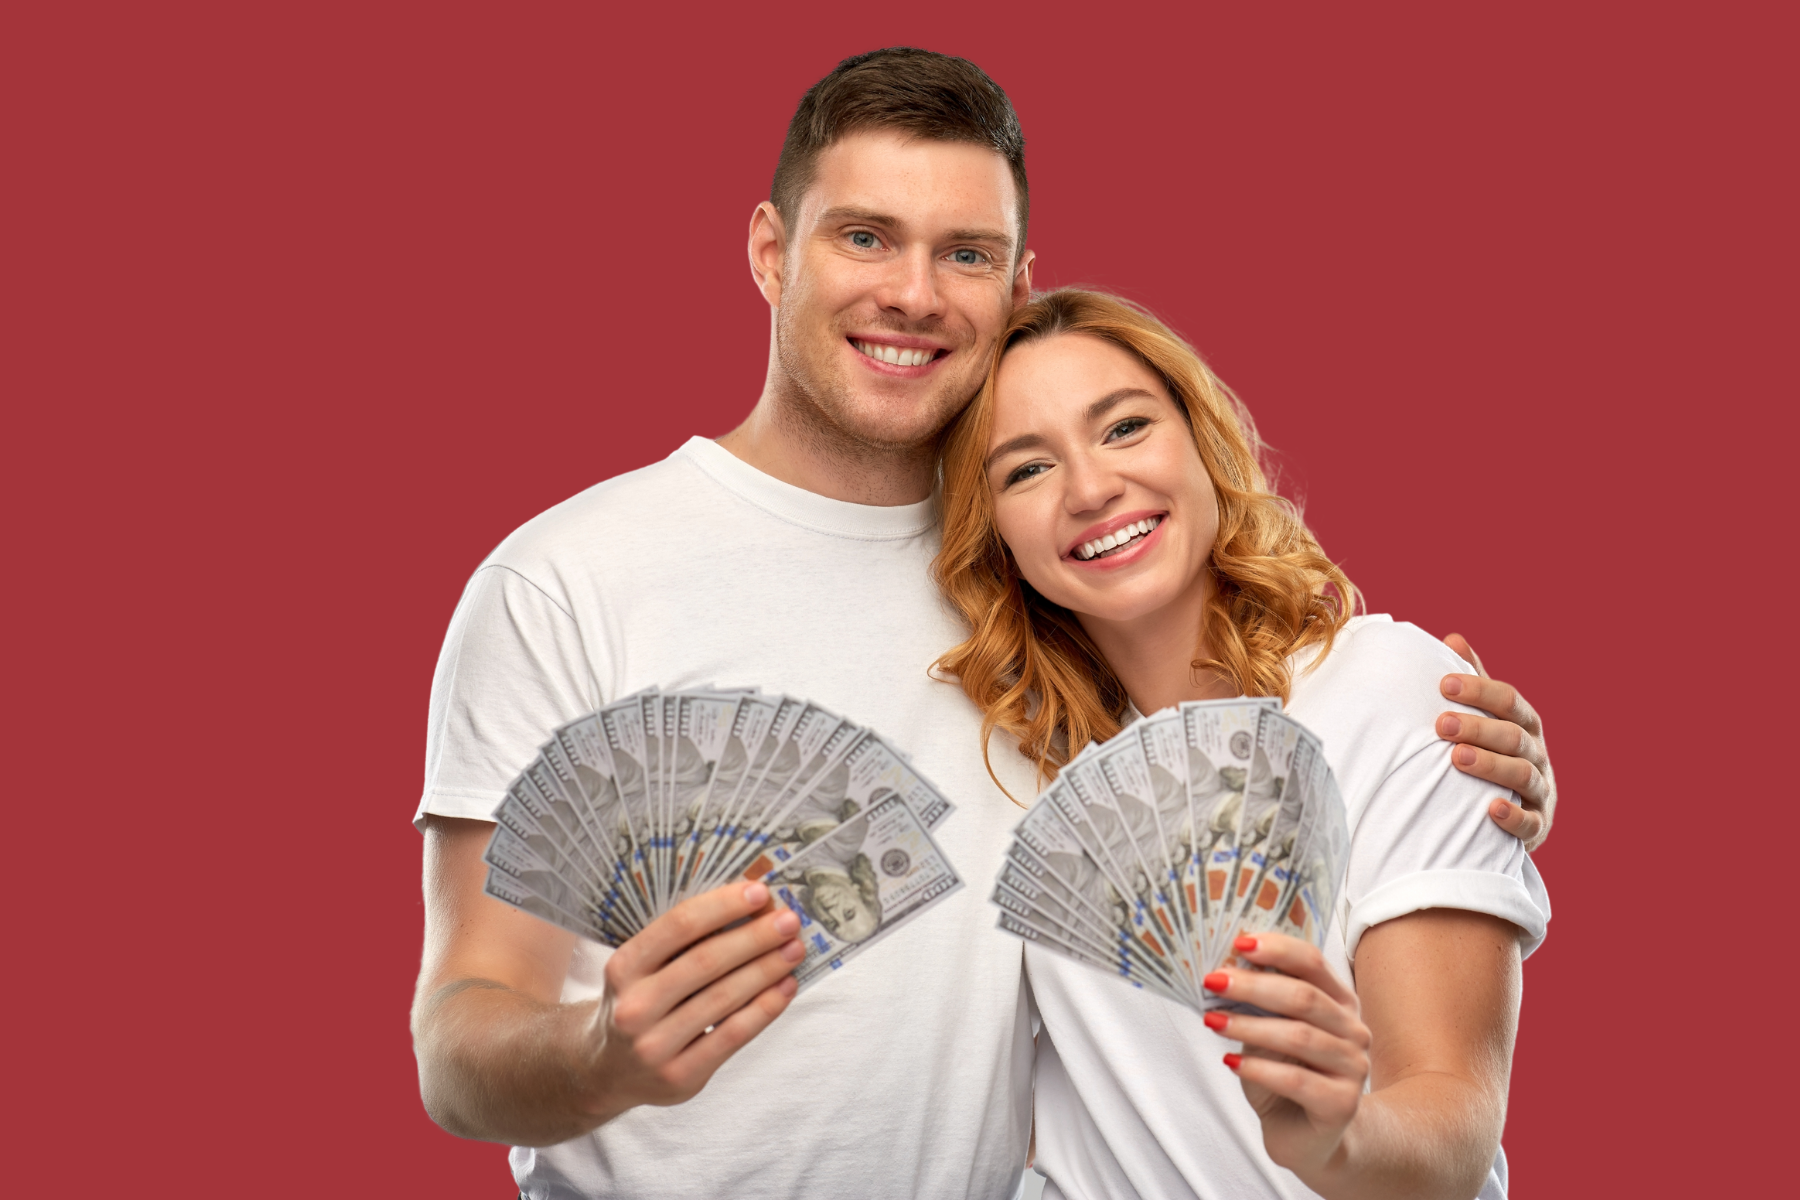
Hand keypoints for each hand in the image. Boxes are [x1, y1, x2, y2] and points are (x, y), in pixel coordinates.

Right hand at [581, 880, 803, 1123]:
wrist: (608, 1071)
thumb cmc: (640, 1002)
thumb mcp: (640, 968)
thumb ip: (681, 942)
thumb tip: (751, 906)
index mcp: (623, 967)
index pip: (678, 926)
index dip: (723, 906)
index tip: (760, 891)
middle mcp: (634, 1007)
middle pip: (706, 962)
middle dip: (755, 937)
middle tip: (789, 920)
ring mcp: (655, 1046)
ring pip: (723, 998)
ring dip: (766, 969)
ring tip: (794, 949)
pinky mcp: (680, 1076)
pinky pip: (733, 1036)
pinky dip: (765, 1008)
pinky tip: (786, 987)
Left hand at [1203, 933, 1369, 1179]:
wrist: (1308, 1137)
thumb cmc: (1286, 1075)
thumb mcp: (1269, 1031)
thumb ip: (1259, 1002)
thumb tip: (1224, 967)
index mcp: (1339, 1001)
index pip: (1312, 962)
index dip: (1277, 949)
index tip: (1239, 944)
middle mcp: (1354, 1030)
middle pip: (1304, 997)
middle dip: (1253, 986)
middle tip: (1213, 981)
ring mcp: (1354, 1068)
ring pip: (1299, 1037)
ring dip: (1249, 1026)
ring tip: (1212, 1021)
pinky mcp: (1342, 1104)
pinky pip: (1296, 1080)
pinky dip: (1259, 1068)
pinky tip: (1231, 1063)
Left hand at [1438, 632, 1556, 850]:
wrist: (1513, 811)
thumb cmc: (1493, 753)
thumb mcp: (1487, 718)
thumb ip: (1474, 684)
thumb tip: (1452, 639)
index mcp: (1525, 724)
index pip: (1509, 701)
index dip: (1480, 690)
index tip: (1444, 684)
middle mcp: (1537, 754)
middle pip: (1513, 736)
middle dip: (1478, 728)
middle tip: (1441, 724)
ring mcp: (1541, 790)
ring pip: (1522, 774)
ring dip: (1490, 764)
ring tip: (1456, 758)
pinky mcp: (1538, 824)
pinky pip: (1530, 822)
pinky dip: (1512, 815)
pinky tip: (1490, 809)